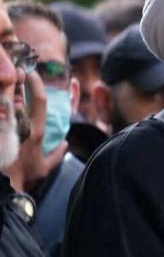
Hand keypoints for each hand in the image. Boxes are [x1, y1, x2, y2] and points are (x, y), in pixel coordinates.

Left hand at [6, 70, 66, 191]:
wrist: (3, 187)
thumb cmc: (24, 177)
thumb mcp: (44, 167)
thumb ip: (56, 154)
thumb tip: (65, 144)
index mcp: (35, 131)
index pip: (39, 100)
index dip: (36, 84)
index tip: (32, 73)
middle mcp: (20, 126)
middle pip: (16, 95)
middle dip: (15, 80)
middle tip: (13, 69)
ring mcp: (5, 128)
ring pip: (4, 102)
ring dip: (4, 90)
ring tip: (3, 79)